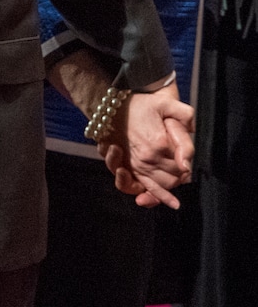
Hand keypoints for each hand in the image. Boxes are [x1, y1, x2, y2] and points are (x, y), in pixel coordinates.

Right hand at [100, 84, 193, 208]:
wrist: (113, 108)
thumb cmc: (140, 105)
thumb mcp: (165, 104)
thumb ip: (185, 115)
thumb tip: (193, 133)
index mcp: (159, 143)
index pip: (185, 164)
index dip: (188, 161)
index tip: (185, 154)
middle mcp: (149, 158)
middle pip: (176, 177)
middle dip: (182, 173)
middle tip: (182, 163)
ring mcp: (139, 166)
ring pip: (165, 184)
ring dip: (173, 183)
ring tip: (177, 176)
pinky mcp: (131, 170)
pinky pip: (148, 189)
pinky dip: (161, 197)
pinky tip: (173, 203)